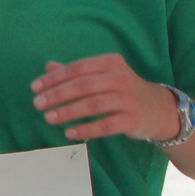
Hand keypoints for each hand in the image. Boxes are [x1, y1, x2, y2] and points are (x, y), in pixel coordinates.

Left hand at [31, 54, 179, 142]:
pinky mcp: (132, 119)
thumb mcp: (104, 75)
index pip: (78, 68)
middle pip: (84, 85)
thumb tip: (48, 66)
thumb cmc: (124, 91)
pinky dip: (86, 129)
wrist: (158, 109)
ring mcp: (128, 99)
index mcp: (111, 63)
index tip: (35, 87)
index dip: (55, 78)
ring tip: (49, 118)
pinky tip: (69, 133)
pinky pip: (105, 125)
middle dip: (58, 94)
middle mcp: (120, 78)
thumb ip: (77, 72)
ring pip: (93, 104)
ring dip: (68, 112)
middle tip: (37, 104)